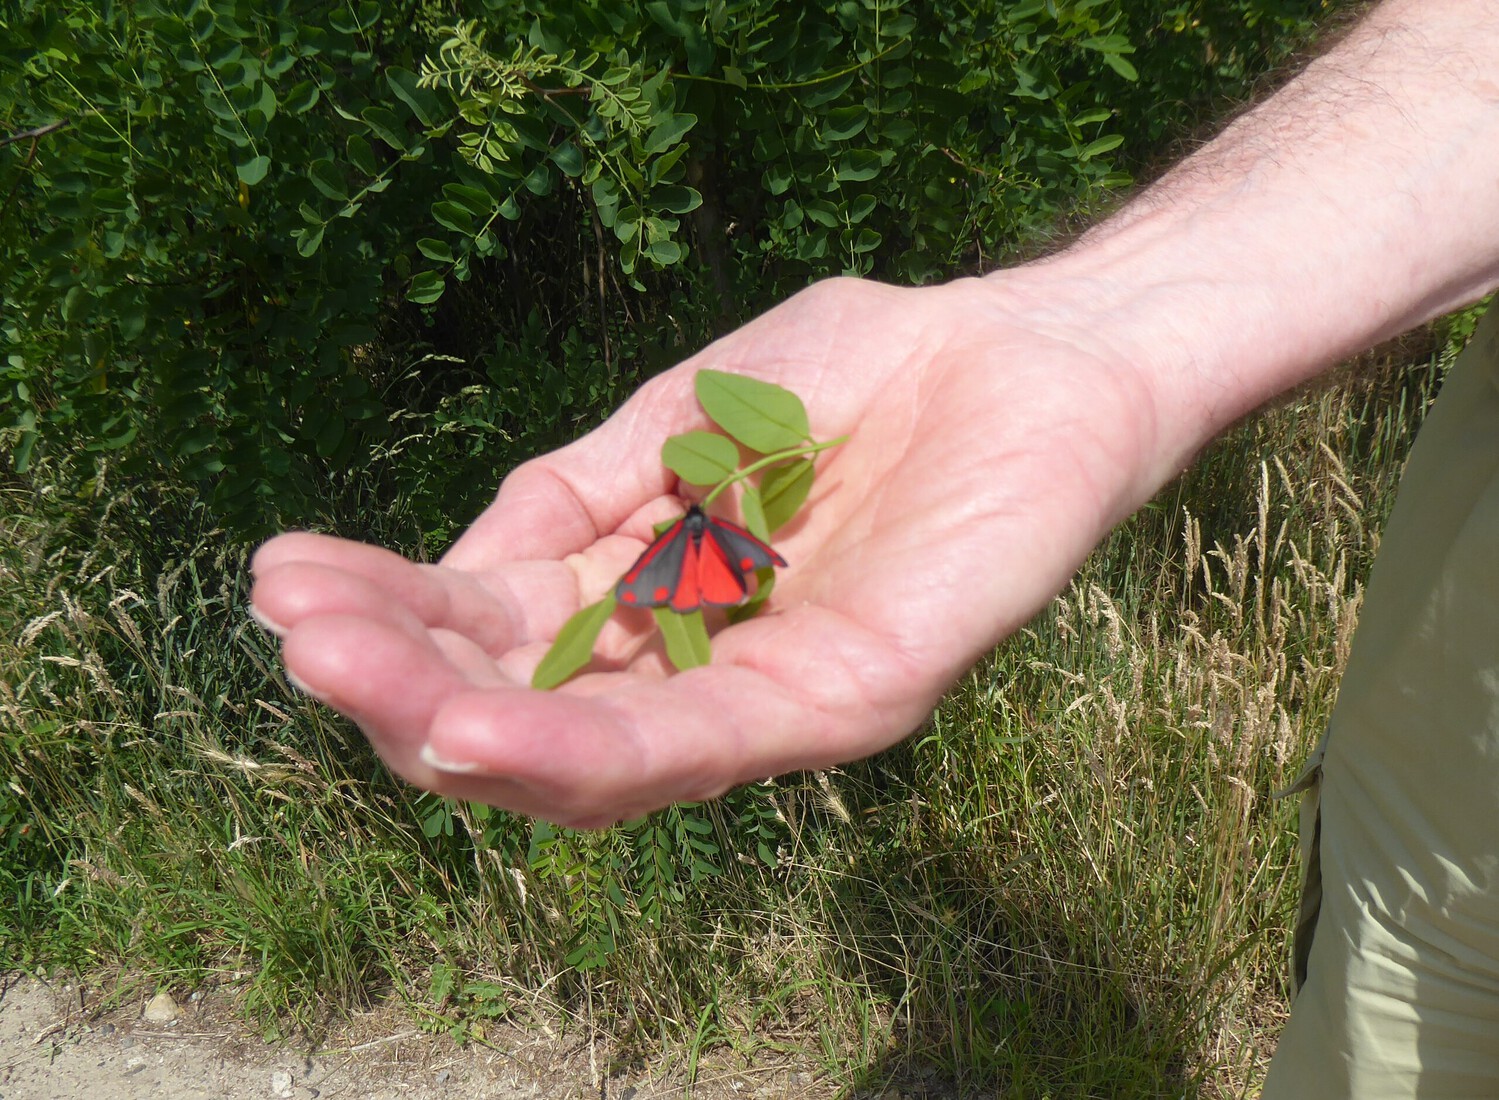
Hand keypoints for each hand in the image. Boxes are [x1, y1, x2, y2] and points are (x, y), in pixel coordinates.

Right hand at [250, 274, 1176, 827]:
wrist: (1023, 350)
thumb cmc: (856, 377)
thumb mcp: (672, 422)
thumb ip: (568, 498)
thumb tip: (444, 579)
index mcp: (650, 601)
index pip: (499, 633)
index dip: (394, 614)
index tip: (284, 578)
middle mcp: (699, 671)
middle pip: (528, 713)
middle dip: (404, 680)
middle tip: (298, 638)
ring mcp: (772, 701)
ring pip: (594, 758)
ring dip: (463, 725)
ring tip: (349, 679)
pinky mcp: (850, 703)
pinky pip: (700, 744)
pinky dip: (584, 743)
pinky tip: (480, 727)